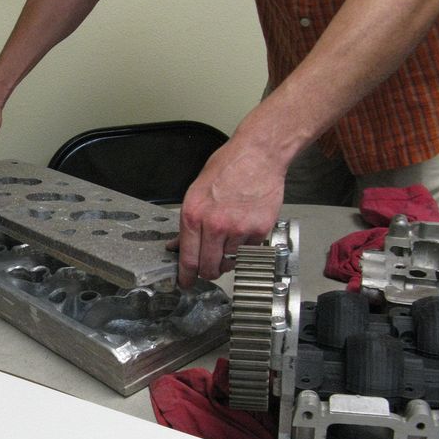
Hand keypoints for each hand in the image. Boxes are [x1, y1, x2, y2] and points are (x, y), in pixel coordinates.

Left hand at [169, 136, 285, 287]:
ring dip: (228, 258)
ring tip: (228, 241)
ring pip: (230, 261)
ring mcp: (238, 229)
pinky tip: (243, 229)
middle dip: (208, 272)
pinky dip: (245, 247)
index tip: (186, 283)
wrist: (258, 155)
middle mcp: (215, 225)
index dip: (186, 276)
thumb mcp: (196, 192)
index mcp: (193, 215)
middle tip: (209, 270)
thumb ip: (188, 223)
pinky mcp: (259, 230)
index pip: (188, 258)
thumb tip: (178, 245)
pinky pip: (249, 251)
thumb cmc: (227, 168)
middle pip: (209, 267)